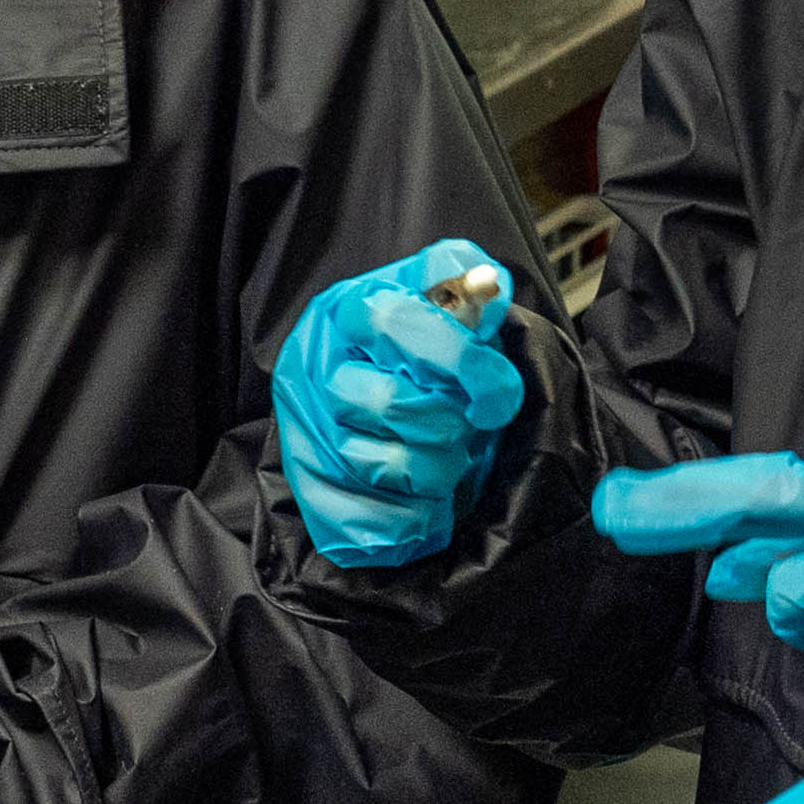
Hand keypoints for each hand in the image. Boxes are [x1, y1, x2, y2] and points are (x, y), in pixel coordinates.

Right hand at [270, 240, 528, 567]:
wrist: (375, 433)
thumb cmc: (422, 371)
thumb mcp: (447, 322)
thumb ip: (467, 302)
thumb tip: (489, 286)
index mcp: (346, 311)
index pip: (393, 320)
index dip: (458, 358)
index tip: (496, 394)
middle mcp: (313, 366)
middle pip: (391, 402)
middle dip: (449, 424)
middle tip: (468, 429)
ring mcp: (306, 430)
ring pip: (386, 464)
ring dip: (438, 471)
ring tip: (447, 465)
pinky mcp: (313, 494)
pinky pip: (377, 516)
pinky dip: (417, 515)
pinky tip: (424, 501)